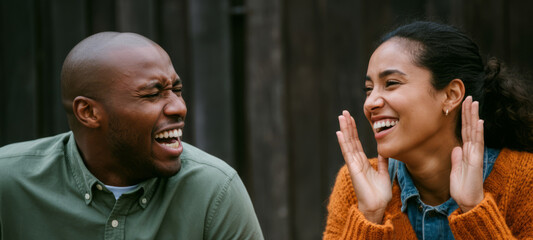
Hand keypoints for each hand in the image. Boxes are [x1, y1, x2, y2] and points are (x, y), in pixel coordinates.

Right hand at [336, 110, 391, 223]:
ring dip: (344, 130)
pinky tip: (339, 133)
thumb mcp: (384, 173)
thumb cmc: (380, 194)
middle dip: (348, 126)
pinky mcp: (353, 168)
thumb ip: (383, 162)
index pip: (357, 143)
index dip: (354, 130)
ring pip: (348, 143)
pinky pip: (347, 153)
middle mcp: (356, 161)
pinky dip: (343, 143)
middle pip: (351, 140)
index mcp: (363, 162)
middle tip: (343, 112)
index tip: (352, 118)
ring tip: (341, 117)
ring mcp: (353, 164)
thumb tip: (384, 151)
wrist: (377, 206)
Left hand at [450, 96, 484, 212]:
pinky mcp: (476, 160)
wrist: (467, 201)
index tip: (462, 105)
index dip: (463, 118)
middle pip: (470, 127)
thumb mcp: (454, 170)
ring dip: (474, 116)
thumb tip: (456, 148)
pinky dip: (479, 132)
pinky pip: (477, 143)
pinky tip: (479, 121)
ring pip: (474, 131)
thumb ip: (456, 158)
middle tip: (468, 97)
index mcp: (465, 152)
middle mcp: (471, 150)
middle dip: (469, 112)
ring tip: (474, 103)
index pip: (464, 131)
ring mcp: (475, 154)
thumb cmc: (461, 187)